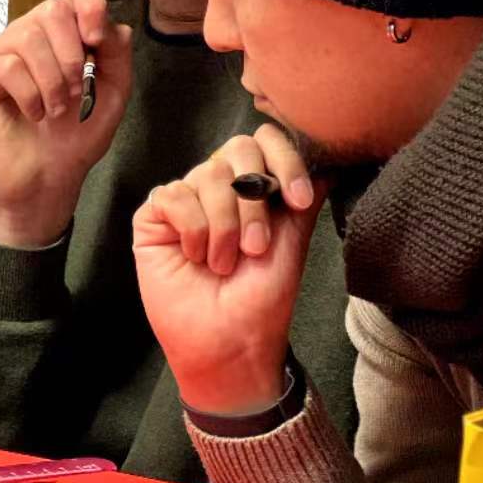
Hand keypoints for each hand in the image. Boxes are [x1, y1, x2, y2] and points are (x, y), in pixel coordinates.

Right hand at [0, 0, 133, 246]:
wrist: (43, 181)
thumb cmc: (73, 139)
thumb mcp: (112, 97)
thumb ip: (118, 59)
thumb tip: (116, 25)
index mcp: (59, 34)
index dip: (89, 2)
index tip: (98, 40)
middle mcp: (25, 36)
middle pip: (52, 10)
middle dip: (74, 55)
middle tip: (76, 92)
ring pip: (29, 37)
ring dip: (53, 80)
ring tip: (56, 110)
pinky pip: (8, 65)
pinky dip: (29, 93)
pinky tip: (32, 114)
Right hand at [132, 125, 322, 414]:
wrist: (227, 340)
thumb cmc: (261, 301)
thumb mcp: (293, 242)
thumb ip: (304, 195)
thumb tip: (328, 157)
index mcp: (257, 189)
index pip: (268, 142)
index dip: (285, 160)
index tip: (297, 200)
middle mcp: (222, 188)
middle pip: (238, 148)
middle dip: (252, 200)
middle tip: (256, 247)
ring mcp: (187, 200)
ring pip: (206, 175)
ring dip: (224, 225)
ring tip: (224, 264)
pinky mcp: (154, 217)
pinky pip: (173, 196)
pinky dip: (192, 229)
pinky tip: (194, 256)